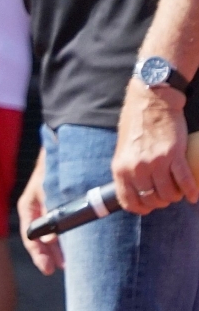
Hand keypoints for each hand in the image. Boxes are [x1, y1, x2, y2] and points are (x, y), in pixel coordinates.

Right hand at [18, 150, 63, 274]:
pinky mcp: (62, 199)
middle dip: (48, 253)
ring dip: (58, 246)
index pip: (31, 234)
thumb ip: (51, 214)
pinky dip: (67, 234)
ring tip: (67, 262)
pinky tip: (78, 242)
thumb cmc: (56, 166)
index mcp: (30, 204)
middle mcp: (38, 205)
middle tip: (57, 268)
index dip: (38, 253)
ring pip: (51, 230)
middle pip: (40, 235)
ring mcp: (50, 202)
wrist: (68, 140)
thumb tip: (50, 240)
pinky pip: (62, 222)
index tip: (48, 268)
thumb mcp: (50, 191)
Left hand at [112, 80, 197, 213]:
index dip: (141, 208)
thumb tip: (136, 187)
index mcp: (120, 168)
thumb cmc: (137, 124)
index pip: (129, 201)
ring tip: (178, 192)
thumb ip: (128, 168)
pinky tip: (192, 195)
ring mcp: (155, 162)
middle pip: (152, 200)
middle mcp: (136, 168)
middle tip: (167, 195)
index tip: (150, 207)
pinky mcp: (173, 155)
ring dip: (175, 197)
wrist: (151, 102)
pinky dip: (190, 191)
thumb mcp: (124, 149)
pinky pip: (184, 181)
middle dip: (161, 201)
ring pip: (168, 194)